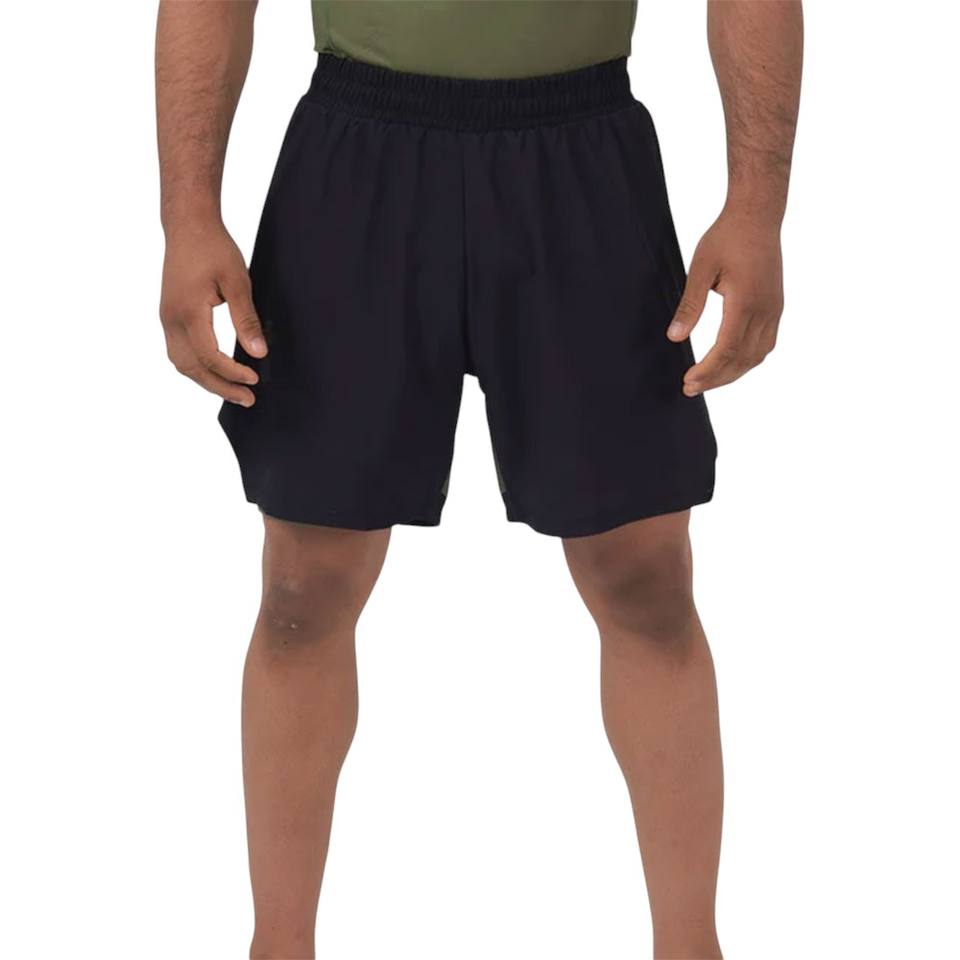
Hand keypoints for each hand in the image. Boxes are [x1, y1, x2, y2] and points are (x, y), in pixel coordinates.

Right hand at [159, 222, 266, 405]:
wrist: (188, 226)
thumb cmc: (213, 248)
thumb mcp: (238, 282)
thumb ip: (247, 320)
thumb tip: (258, 353)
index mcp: (188, 312)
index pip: (210, 357)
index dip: (233, 373)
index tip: (255, 379)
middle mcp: (171, 319)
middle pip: (192, 368)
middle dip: (220, 387)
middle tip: (247, 399)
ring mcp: (166, 318)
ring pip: (182, 363)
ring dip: (206, 381)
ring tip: (233, 391)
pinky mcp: (168, 316)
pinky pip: (179, 352)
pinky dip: (197, 367)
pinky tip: (216, 371)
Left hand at [667, 209, 783, 396]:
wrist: (757, 216)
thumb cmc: (727, 237)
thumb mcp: (700, 268)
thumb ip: (690, 305)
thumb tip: (675, 338)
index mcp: (746, 302)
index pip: (726, 349)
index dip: (707, 370)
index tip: (688, 382)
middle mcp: (765, 310)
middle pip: (742, 359)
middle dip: (716, 379)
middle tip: (690, 389)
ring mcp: (774, 310)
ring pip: (757, 356)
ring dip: (732, 373)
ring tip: (707, 382)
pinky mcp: (776, 307)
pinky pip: (765, 344)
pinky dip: (746, 360)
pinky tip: (730, 364)